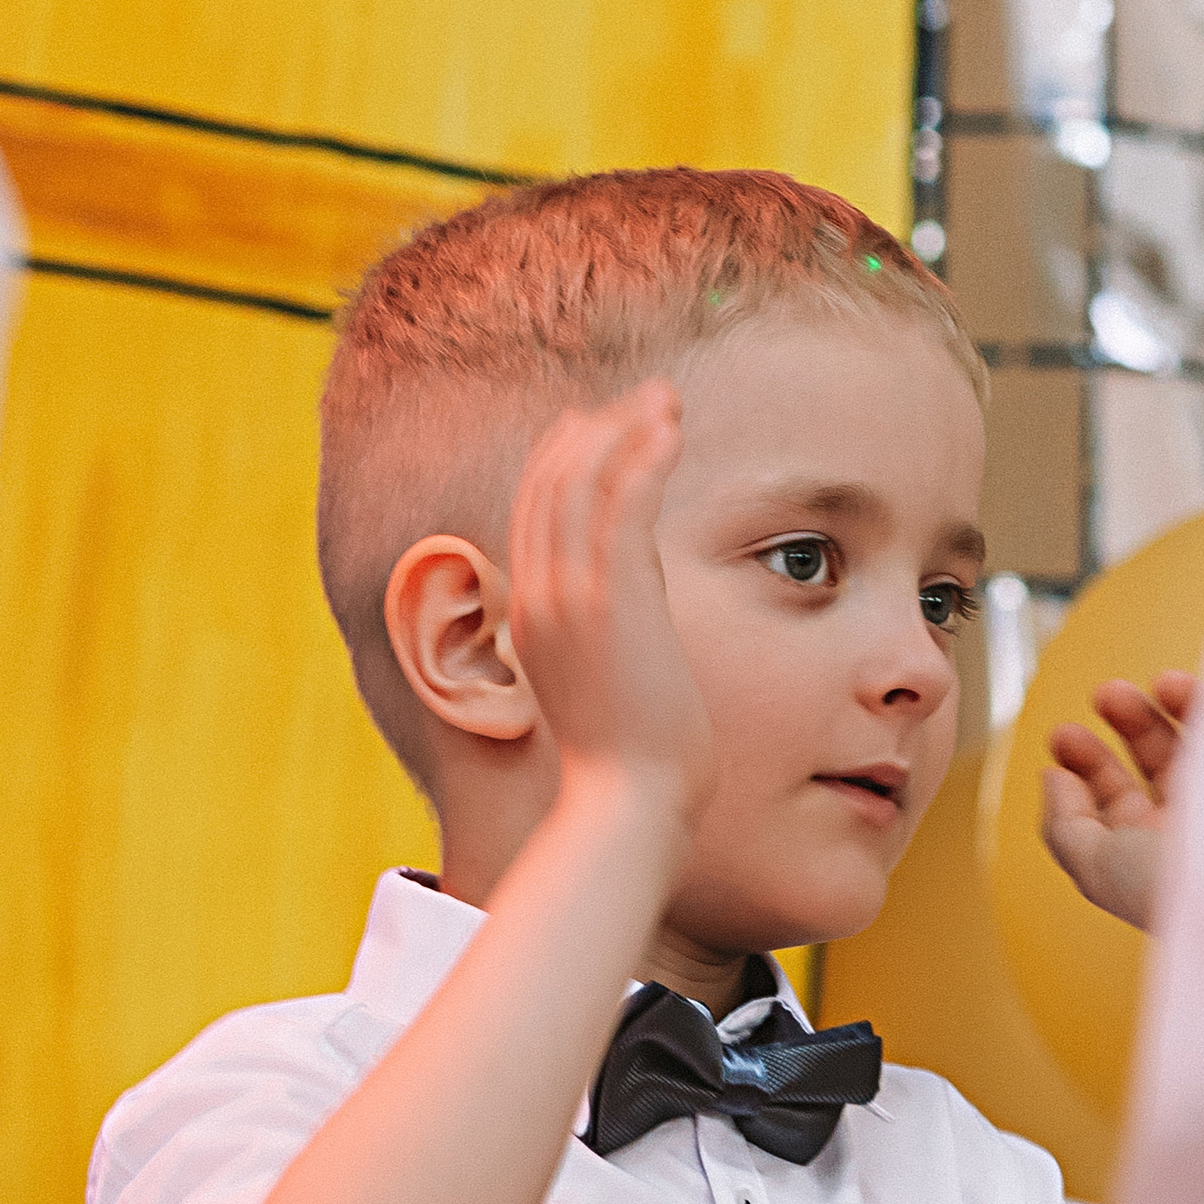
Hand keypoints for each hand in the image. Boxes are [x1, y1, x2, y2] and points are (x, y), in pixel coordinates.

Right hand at [505, 383, 713, 824]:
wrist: (626, 805)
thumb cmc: (631, 762)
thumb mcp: (610, 680)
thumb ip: (614, 630)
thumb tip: (637, 608)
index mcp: (533, 617)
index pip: (536, 514)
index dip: (564, 460)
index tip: (600, 426)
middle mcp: (540, 598)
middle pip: (552, 485)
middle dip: (597, 431)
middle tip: (645, 398)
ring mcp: (571, 597)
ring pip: (583, 484)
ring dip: (626, 430)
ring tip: (667, 398)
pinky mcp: (612, 600)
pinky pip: (622, 505)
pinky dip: (643, 457)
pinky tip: (670, 430)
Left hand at [1039, 671, 1195, 934]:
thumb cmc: (1172, 890)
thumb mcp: (1095, 866)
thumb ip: (1064, 824)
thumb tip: (1053, 776)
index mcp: (1152, 857)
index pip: (1117, 803)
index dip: (1087, 767)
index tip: (1063, 738)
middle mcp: (1193, 829)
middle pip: (1155, 764)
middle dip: (1123, 726)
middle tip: (1102, 695)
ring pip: (1191, 741)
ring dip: (1154, 709)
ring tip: (1126, 689)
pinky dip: (1198, 701)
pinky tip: (1171, 685)